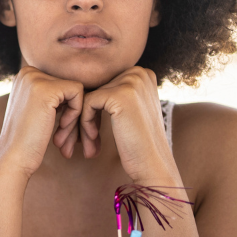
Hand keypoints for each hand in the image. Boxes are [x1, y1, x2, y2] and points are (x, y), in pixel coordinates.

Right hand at [0, 66, 85, 179]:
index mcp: (24, 75)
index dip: (65, 107)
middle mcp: (28, 72)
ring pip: (75, 90)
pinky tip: (61, 128)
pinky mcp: (47, 89)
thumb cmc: (26, 141)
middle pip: (68, 86)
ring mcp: (35, 78)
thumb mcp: (35, 110)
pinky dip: (75, 113)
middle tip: (62, 135)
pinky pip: (78, 92)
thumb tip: (77, 87)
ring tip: (62, 135)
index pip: (60, 83)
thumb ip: (50, 95)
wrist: (13, 158)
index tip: (58, 128)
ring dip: (74, 115)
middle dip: (71, 112)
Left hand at [80, 66, 177, 182]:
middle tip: (83, 142)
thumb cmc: (139, 144)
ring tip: (85, 145)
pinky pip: (87, 103)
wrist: (153, 164)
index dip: (94, 111)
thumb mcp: (130, 112)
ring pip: (89, 98)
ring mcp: (131, 82)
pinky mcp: (119, 95)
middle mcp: (139, 73)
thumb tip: (85, 89)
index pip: (104, 87)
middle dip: (86, 118)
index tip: (90, 133)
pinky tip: (93, 140)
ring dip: (82, 124)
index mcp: (142, 74)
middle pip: (95, 91)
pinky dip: (85, 123)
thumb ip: (115, 96)